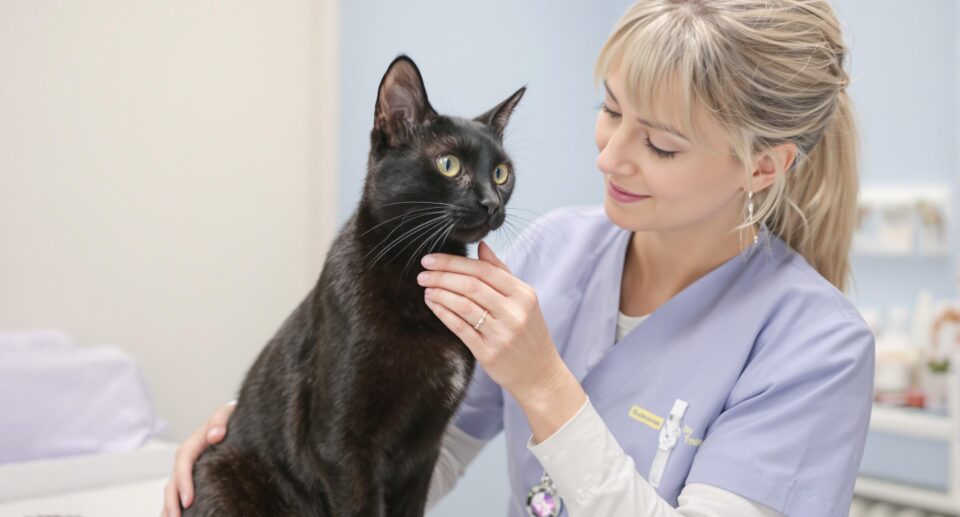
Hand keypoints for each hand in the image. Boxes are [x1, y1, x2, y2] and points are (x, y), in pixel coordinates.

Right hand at [162, 401, 235, 516]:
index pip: (183, 465)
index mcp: (191, 445)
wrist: (230, 422)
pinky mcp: (191, 477)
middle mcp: (185, 459)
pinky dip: (174, 505)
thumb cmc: (228, 419)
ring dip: (169, 507)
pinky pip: (179, 492)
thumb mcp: (225, 414)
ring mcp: (186, 470)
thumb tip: (215, 435)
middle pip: (173, 482)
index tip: (188, 501)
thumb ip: (219, 421)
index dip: (184, 483)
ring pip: (172, 490)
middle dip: (172, 502)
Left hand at [417, 241, 572, 404]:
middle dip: (442, 276)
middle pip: (471, 286)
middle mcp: (515, 312)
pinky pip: (460, 328)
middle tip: (423, 273)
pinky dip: (443, 313)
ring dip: (440, 294)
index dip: (454, 262)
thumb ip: (501, 272)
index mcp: (524, 294)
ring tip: (426, 288)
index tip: (431, 259)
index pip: (484, 270)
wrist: (539, 373)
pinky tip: (433, 304)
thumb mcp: (524, 300)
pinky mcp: (489, 353)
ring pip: (463, 306)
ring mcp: (502, 333)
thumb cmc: (528, 332)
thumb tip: (481, 246)